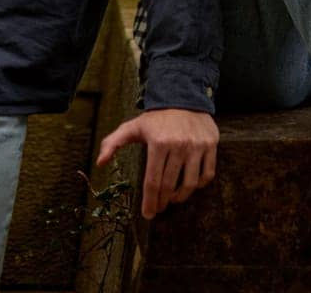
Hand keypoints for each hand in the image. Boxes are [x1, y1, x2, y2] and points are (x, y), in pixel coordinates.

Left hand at [96, 107, 217, 218]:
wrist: (183, 96)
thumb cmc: (156, 117)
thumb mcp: (133, 127)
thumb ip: (113, 142)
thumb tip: (100, 163)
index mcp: (158, 142)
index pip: (152, 181)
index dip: (149, 201)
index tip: (147, 214)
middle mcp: (179, 145)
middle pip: (169, 185)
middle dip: (162, 202)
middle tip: (158, 208)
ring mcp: (197, 146)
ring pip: (190, 184)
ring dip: (180, 197)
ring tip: (172, 199)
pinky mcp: (211, 145)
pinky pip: (207, 174)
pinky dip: (198, 185)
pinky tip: (190, 186)